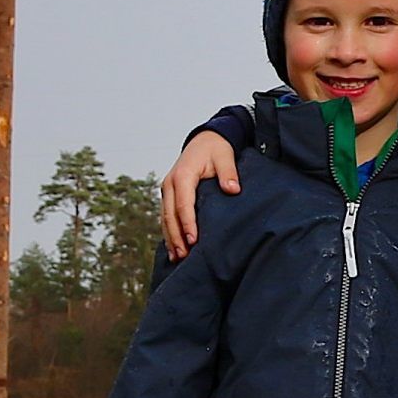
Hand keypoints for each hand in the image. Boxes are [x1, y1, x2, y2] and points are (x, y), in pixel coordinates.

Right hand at [159, 130, 240, 258]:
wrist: (204, 139)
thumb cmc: (215, 149)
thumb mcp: (225, 156)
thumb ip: (229, 173)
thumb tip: (232, 189)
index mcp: (182, 175)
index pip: (183, 204)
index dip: (187, 224)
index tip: (194, 241)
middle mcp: (170, 183)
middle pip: (170, 215)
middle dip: (176, 237)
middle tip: (184, 256)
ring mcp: (167, 189)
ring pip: (165, 218)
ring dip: (170, 238)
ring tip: (177, 257)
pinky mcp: (169, 195)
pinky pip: (166, 216)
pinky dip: (169, 232)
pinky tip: (174, 247)